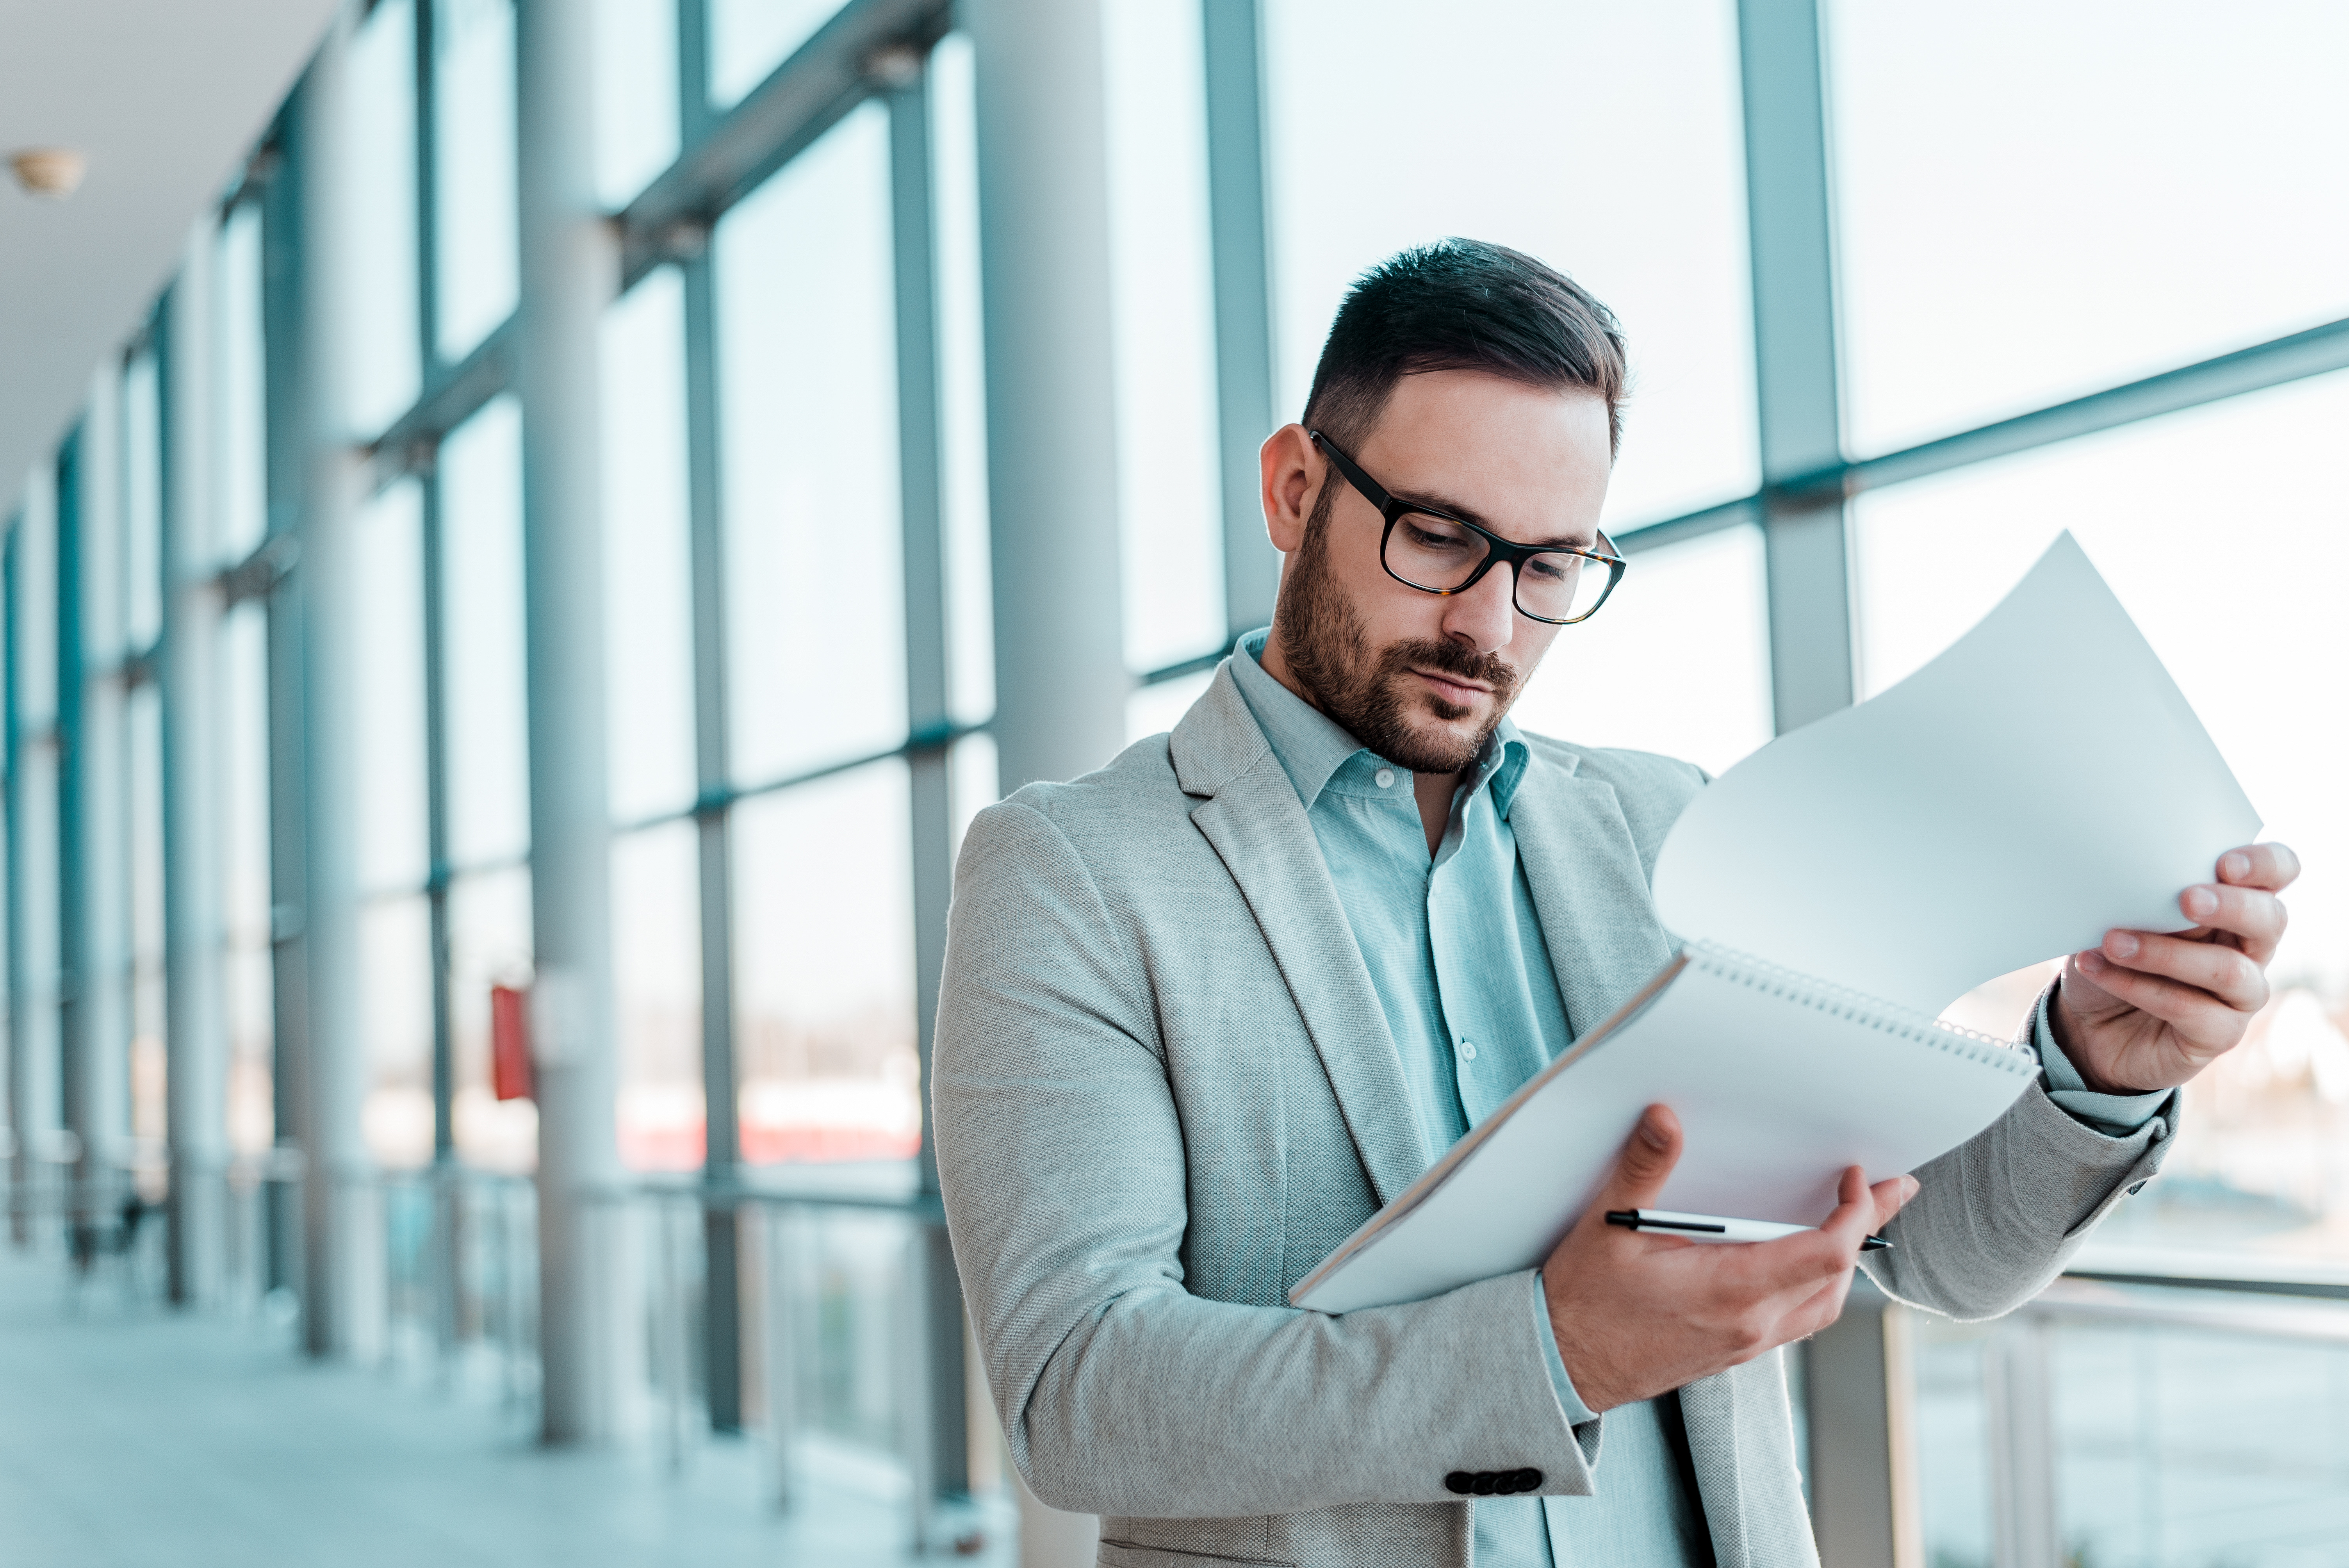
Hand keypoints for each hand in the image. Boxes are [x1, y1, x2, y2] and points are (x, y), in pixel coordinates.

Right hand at [1542, 1105, 1914, 1413]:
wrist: (1564, 1364)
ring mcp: (1744, 1343)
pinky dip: (1813, 1285)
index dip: (1855, 1213)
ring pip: (1821, 1306)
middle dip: (1867, 1230)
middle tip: (1890, 1191)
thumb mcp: (1609, 1224)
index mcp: (1731, 1290)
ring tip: (1856, 1224)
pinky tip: (1799, 1262)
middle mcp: (1750, 1324)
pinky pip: (1795, 1320)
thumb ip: (1644, 1168)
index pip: (1825, 1253)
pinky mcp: (1733, 1351)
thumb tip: (1665, 1119)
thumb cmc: (1584, 1300)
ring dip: (1843, 1263)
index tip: (1857, 1176)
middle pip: (1837, 1280)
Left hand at [2052, 842, 2300, 1094]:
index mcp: (2233, 904)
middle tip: (2186, 900)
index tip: (2226, 863)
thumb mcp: (2120, 916)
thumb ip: (2147, 897)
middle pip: (2270, 920)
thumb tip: (2149, 881)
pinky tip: (2097, 970)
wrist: (2084, 1021)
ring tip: (2111, 942)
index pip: (2276, 874)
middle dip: (2231, 906)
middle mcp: (2248, 949)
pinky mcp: (2218, 1034)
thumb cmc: (2110, 954)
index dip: (2265, 864)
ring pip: (2228, 970)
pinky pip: (2189, 1010)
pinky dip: (2138, 987)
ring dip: (2166, 952)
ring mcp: (2239, 995)